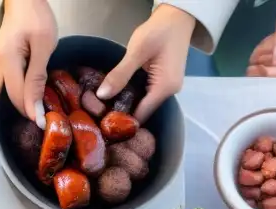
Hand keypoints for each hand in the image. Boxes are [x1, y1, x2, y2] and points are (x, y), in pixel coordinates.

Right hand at [0, 0, 57, 127]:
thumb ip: (37, 79)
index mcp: (5, 61)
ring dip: (17, 105)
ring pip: (1, 95)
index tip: (44, 123)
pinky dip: (15, 95)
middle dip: (19, 113)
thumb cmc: (37, 18)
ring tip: (36, 112)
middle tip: (39, 122)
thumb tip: (34, 110)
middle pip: (2, 101)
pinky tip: (29, 98)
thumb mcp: (44, 46)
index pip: (15, 97)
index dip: (29, 112)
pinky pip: (3, 86)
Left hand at [96, 5, 195, 123]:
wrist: (177, 17)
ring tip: (104, 107)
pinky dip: (133, 95)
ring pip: (143, 103)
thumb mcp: (137, 51)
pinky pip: (146, 95)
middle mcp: (169, 93)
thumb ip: (120, 74)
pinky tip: (117, 94)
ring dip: (126, 104)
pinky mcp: (164, 82)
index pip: (141, 115)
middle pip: (142, 111)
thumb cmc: (159, 31)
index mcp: (165, 89)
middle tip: (98, 114)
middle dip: (122, 113)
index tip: (101, 123)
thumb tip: (101, 95)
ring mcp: (168, 88)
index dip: (121, 120)